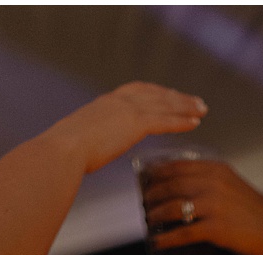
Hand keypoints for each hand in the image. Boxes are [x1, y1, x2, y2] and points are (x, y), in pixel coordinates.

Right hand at [48, 82, 207, 174]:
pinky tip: (195, 122)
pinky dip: (182, 120)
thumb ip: (86, 142)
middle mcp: (117, 101)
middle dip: (176, 97)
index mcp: (103, 104)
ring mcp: (127, 110)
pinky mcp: (135, 123)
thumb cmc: (60, 153)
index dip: (155, 93)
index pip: (135, 92)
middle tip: (194, 101)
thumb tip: (81, 153)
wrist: (60, 151)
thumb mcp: (75, 142)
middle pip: (155, 94)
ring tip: (202, 109)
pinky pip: (165, 120)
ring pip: (164, 105)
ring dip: (186, 106)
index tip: (168, 94)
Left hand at [142, 160, 262, 254]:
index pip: (178, 166)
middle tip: (145, 202)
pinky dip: (167, 239)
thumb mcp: (230, 183)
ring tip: (149, 220)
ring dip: (155, 215)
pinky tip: (157, 242)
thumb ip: (208, 180)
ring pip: (173, 207)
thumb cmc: (250, 208)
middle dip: (152, 195)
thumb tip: (178, 188)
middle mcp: (213, 183)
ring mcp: (214, 205)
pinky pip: (183, 233)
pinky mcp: (215, 227)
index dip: (157, 174)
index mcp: (216, 169)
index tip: (146, 180)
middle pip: (171, 185)